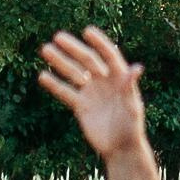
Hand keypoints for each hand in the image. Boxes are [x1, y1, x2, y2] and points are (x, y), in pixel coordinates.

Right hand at [39, 25, 149, 160]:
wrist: (120, 148)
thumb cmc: (132, 127)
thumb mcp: (133, 107)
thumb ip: (130, 87)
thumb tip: (137, 67)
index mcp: (119, 77)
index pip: (109, 55)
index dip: (99, 42)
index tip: (87, 31)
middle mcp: (103, 81)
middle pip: (87, 60)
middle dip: (73, 48)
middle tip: (58, 37)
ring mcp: (90, 92)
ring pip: (73, 73)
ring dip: (59, 62)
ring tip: (45, 50)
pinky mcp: (80, 106)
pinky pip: (65, 92)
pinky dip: (55, 85)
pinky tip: (42, 76)